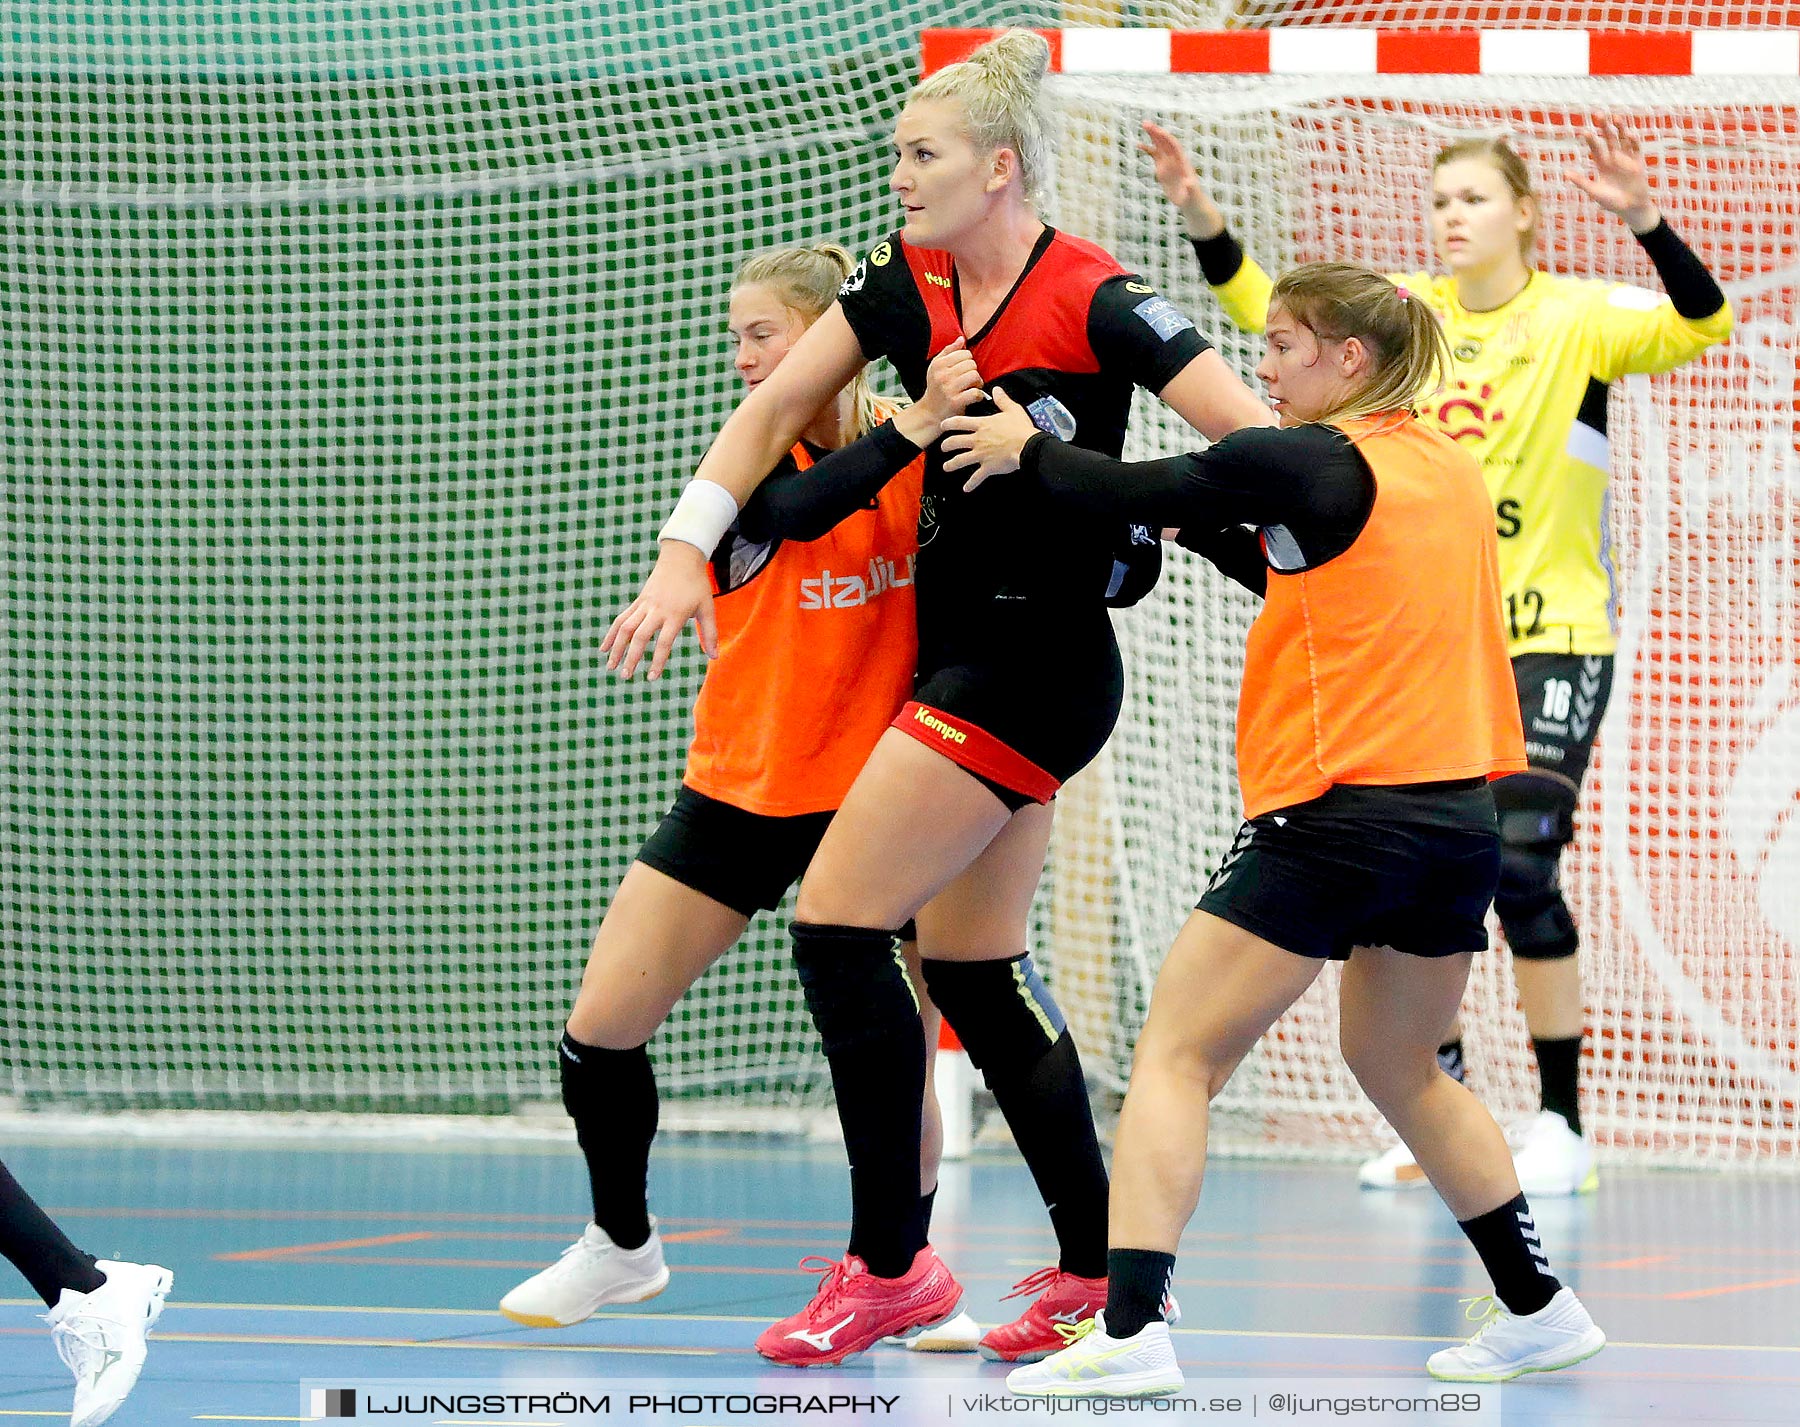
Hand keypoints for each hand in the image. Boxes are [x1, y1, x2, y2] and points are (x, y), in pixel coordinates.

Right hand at [600, 541, 716, 679]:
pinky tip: (604, 648)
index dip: (657, 661)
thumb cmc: (697, 585)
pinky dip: (612, 634)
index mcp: (675, 614)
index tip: (651, 678)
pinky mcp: (638, 601)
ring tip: (610, 667)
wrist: (682, 557)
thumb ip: (710, 633)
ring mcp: (645, 604)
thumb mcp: (707, 608)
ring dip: (616, 647)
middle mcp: (657, 610)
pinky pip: (622, 618)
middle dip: (631, 657)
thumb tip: (715, 658)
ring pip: (626, 627)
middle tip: (625, 677)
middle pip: (640, 636)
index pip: (664, 642)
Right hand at [895, 336, 986, 445]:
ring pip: (974, 375)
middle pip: (971, 363)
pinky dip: (978, 395)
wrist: (930, 413)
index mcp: (939, 364)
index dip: (968, 361)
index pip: (964, 353)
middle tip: (970, 380)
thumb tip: (961, 339)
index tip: (964, 370)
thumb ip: (948, 351)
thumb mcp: (936, 367)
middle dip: (973, 371)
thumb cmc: (936, 389)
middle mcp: (943, 375)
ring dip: (978, 382)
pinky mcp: (956, 402)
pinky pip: (975, 392)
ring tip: (973, 387)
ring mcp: (949, 388)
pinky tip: (974, 397)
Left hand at [940, 387, 1038, 492]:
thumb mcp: (1012, 410)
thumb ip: (1002, 400)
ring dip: (951, 465)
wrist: (1028, 446)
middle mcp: (977, 440)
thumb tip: (996, 390)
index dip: (948, 423)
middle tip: (943, 447)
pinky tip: (966, 489)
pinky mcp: (987, 467)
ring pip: (960, 460)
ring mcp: (981, 454)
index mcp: (982, 425)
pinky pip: (976, 477)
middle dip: (946, 445)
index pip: (960, 422)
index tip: (942, 425)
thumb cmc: (1020, 428)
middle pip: (955, 442)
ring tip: (946, 467)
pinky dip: (971, 484)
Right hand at [1138, 120, 1224, 239]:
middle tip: (1146, 123)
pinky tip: (1139, 145)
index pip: (1174, 146)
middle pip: (1165, 142)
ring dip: (1152, 135)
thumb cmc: (1193, 197)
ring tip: (1144, 125)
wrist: (1190, 200)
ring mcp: (1168, 163)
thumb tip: (1188, 183)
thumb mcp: (1192, 193)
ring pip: (1160, 145)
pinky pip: (1154, 155)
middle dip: (1157, 132)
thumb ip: (1191, 187)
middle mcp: (1175, 159)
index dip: (1166, 138)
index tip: (1158, 131)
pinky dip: (1147, 149)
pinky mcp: (1162, 168)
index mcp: (1182, 162)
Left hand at [1566, 118, 1658, 233]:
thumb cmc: (1610, 201)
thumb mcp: (1594, 191)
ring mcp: (1626, 158)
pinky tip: (1630, 133)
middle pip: (1608, 138)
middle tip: (1599, 114)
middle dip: (1604, 127)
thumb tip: (1565, 173)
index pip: (1595, 147)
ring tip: (1616, 117)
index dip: (1590, 139)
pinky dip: (1633, 140)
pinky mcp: (1638, 162)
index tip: (1584, 131)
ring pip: (1623, 139)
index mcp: (1602, 164)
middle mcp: (1614, 157)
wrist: (1630, 208)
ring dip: (1620, 128)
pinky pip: (1636, 148)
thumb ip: (1581, 181)